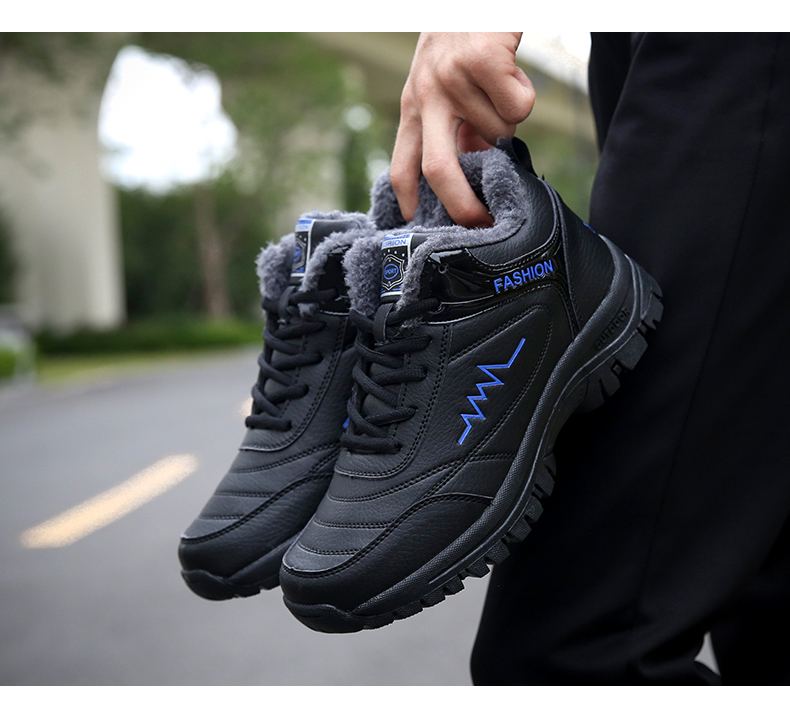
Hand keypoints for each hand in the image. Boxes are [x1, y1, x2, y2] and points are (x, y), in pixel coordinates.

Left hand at [391, 32, 534, 227]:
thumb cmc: (464, 41)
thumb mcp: (442, 85)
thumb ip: (452, 129)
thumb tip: (472, 173)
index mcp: (412, 105)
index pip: (401, 165)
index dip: (407, 200)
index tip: (417, 226)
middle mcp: (426, 95)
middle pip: (438, 169)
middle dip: (462, 204)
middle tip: (481, 221)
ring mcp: (451, 79)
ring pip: (498, 133)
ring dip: (510, 121)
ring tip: (501, 87)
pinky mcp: (481, 61)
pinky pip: (519, 107)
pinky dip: (526, 94)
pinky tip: (512, 71)